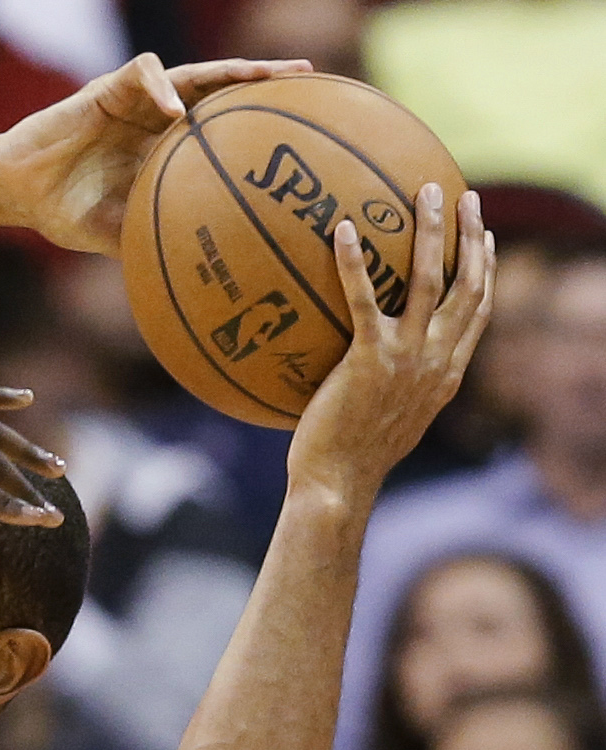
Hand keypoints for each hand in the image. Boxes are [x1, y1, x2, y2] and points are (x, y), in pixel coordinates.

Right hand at [0, 54, 312, 255]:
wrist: (16, 189)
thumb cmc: (61, 211)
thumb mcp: (115, 233)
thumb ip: (152, 241)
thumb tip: (192, 283)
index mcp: (165, 145)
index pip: (223, 124)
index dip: (258, 123)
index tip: (300, 131)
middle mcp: (159, 115)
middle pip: (223, 88)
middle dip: (264, 79)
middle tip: (308, 78)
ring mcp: (138, 99)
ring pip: (195, 72)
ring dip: (231, 70)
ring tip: (264, 75)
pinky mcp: (109, 88)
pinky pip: (146, 75)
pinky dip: (163, 88)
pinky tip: (176, 114)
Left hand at [289, 185, 493, 503]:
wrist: (340, 482)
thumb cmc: (353, 457)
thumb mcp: (393, 419)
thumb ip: (398, 387)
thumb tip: (378, 369)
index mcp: (447, 372)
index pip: (478, 312)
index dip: (486, 270)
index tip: (486, 237)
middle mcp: (436, 359)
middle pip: (468, 284)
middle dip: (471, 236)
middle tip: (466, 195)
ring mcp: (407, 357)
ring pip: (430, 280)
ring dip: (431, 231)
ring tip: (424, 192)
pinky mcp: (369, 359)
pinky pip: (363, 300)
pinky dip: (354, 262)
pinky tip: (342, 230)